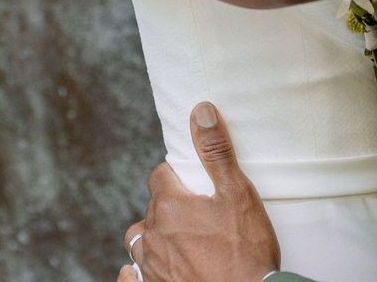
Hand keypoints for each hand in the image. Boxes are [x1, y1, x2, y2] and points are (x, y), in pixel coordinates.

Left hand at [120, 102, 280, 281]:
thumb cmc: (246, 250)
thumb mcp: (238, 192)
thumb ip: (215, 152)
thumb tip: (200, 111)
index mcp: (169, 206)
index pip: (160, 176)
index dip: (177, 175)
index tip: (195, 182)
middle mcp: (152, 235)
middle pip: (152, 207)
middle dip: (170, 205)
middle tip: (198, 212)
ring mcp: (150, 266)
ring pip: (138, 241)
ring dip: (153, 235)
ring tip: (177, 238)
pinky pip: (131, 277)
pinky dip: (137, 272)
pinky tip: (151, 269)